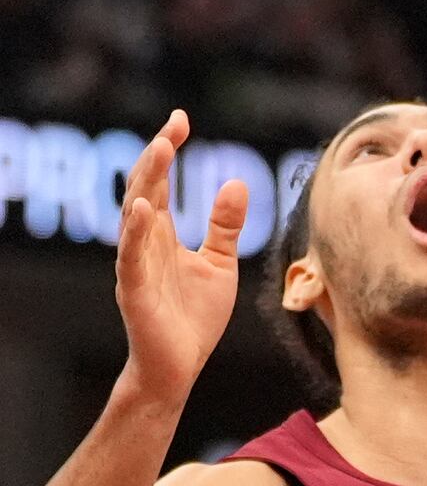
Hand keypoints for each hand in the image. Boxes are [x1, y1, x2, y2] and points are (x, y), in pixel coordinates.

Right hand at [115, 111, 247, 409]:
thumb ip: (225, 225)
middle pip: (144, 189)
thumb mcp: (220, 263)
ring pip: (135, 215)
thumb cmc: (195, 317)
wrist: (179, 367)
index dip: (167, 149)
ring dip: (146, 181)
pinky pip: (132, 257)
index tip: (180, 118)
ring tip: (160, 150)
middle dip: (157, 156)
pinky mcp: (135, 291)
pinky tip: (143, 209)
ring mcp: (137, 265)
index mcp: (163, 234)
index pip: (160, 182)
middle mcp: (145, 243)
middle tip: (173, 127)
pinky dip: (135, 232)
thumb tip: (237, 182)